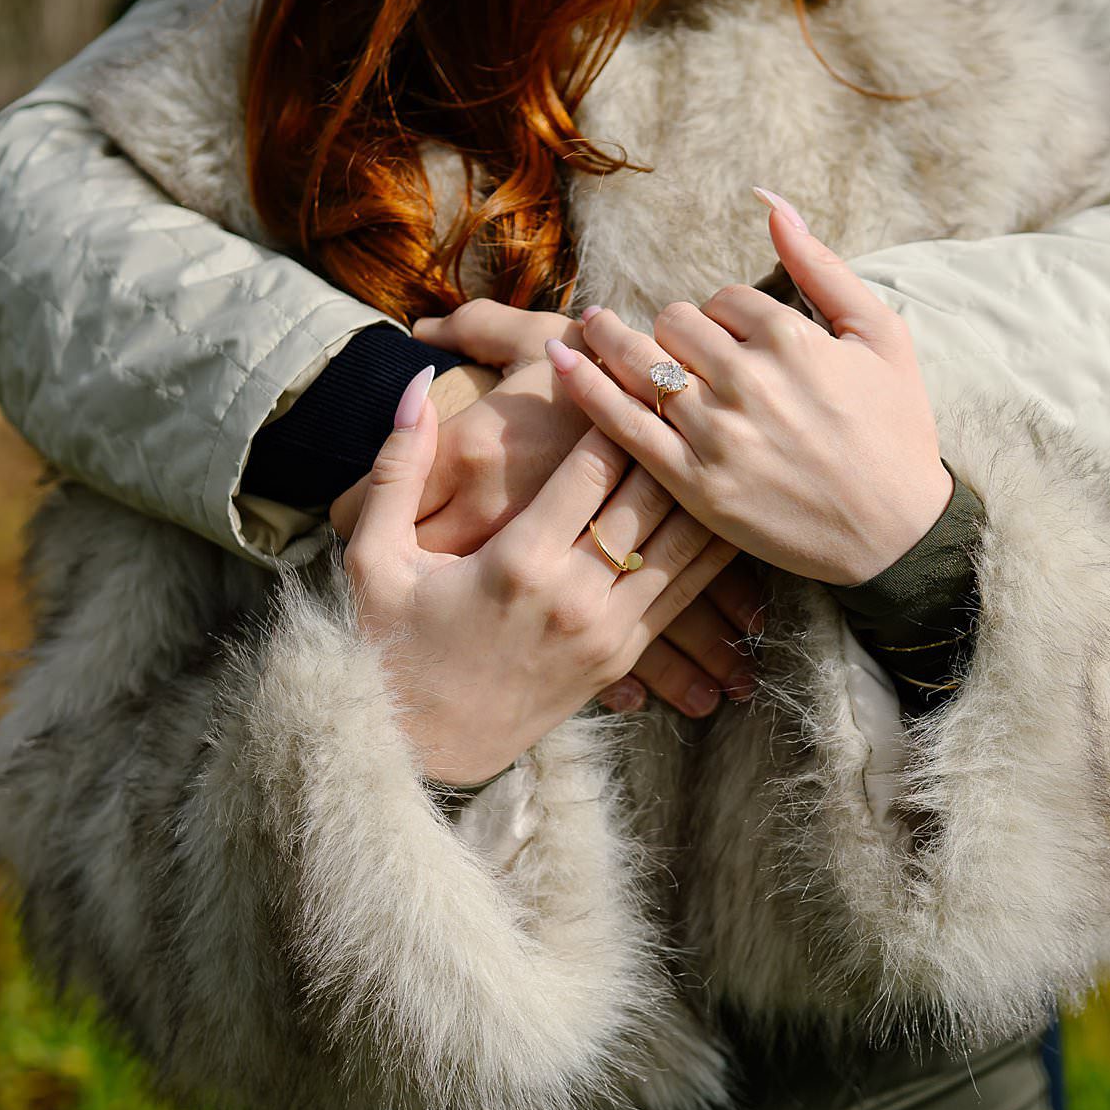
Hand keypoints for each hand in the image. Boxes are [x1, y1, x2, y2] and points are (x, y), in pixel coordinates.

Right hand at [357, 299, 769, 718]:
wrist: (419, 747)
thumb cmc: (390, 644)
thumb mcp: (375, 557)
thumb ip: (398, 468)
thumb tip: (414, 387)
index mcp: (518, 563)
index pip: (591, 466)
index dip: (616, 406)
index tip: (633, 361)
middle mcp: (575, 597)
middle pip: (649, 496)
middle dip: (672, 433)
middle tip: (696, 379)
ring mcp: (606, 632)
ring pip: (683, 545)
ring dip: (706, 484)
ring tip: (729, 428)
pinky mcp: (621, 658)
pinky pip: (686, 592)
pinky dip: (714, 548)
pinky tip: (734, 508)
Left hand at [542, 189, 951, 586]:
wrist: (897, 534)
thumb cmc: (896, 429)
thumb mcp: (880, 334)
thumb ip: (822, 264)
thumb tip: (770, 200)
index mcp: (791, 339)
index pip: (722, 299)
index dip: (721, 314)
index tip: (730, 339)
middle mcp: (747, 381)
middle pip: (674, 323)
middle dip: (672, 328)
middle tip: (673, 345)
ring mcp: (717, 434)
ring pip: (640, 363)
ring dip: (612, 341)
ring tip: (590, 327)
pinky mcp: (695, 484)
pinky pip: (623, 425)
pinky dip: (586, 386)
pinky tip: (560, 358)